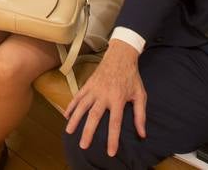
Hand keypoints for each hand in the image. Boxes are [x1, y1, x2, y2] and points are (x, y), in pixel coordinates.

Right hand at [63, 41, 146, 156]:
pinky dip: (71, 105)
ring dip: (75, 119)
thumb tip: (142, 134)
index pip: (115, 122)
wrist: (121, 56)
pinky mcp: (88, 84)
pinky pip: (78, 96)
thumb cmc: (131, 77)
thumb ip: (140, 115)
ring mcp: (94, 89)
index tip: (110, 151)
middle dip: (88, 132)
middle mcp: (104, 95)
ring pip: (82, 106)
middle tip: (83, 145)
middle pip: (94, 116)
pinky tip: (66, 115)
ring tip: (69, 132)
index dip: (112, 138)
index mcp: (118, 99)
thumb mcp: (140, 95)